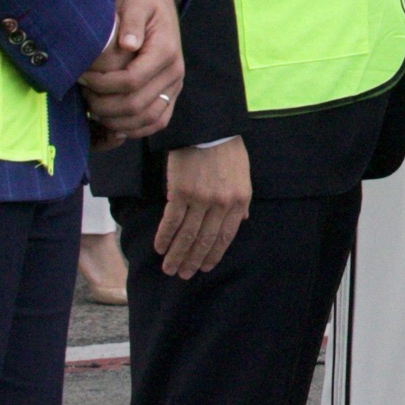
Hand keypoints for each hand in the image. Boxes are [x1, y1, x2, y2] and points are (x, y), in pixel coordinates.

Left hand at [81, 0, 182, 139]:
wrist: (158, 4)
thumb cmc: (141, 4)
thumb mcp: (134, 4)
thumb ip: (131, 22)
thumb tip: (128, 44)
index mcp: (165, 51)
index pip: (131, 80)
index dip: (101, 84)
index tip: (81, 76)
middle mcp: (175, 73)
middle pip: (136, 105)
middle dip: (103, 105)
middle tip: (83, 94)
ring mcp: (175, 87)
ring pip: (147, 119)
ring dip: (116, 121)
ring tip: (94, 109)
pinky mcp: (170, 95)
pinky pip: (157, 122)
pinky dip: (135, 129)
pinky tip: (113, 124)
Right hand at [156, 139, 251, 279]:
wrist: (209, 129)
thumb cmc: (227, 151)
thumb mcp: (244, 176)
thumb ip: (242, 201)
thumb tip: (243, 221)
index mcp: (240, 201)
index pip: (226, 236)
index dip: (214, 254)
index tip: (204, 268)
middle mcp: (222, 203)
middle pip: (205, 240)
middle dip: (193, 260)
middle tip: (183, 274)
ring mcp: (201, 199)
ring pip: (187, 235)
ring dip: (177, 254)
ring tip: (169, 268)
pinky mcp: (181, 192)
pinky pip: (172, 221)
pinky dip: (165, 237)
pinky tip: (160, 248)